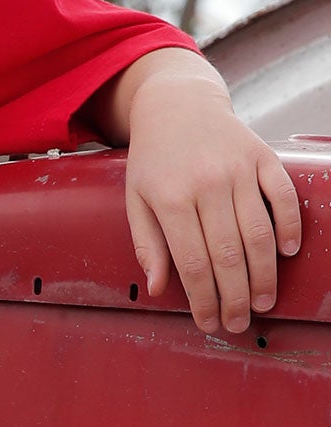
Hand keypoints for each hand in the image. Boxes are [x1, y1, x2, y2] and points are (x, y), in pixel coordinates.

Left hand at [123, 72, 301, 334]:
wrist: (177, 104)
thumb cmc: (154, 159)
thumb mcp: (136, 198)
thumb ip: (147, 243)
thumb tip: (157, 287)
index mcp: (170, 198)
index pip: (192, 263)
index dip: (203, 299)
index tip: (209, 322)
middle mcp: (206, 184)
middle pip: (228, 255)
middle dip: (235, 298)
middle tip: (239, 323)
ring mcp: (237, 169)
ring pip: (258, 233)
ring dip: (264, 274)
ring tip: (263, 301)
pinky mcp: (263, 156)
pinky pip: (283, 197)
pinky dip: (290, 226)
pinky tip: (286, 253)